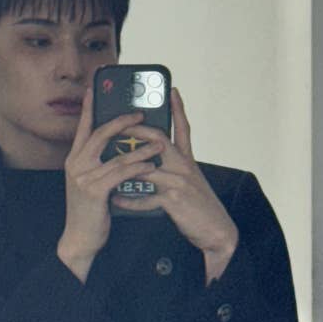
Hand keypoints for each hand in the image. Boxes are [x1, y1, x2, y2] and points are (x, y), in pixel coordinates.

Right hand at [57, 84, 163, 282]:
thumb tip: (118, 148)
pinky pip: (120, 174)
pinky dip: (137, 168)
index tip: (92, 89)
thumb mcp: (91, 183)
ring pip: (116, 156)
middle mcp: (76, 165)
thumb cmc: (90, 211)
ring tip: (159, 141)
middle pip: (99, 135)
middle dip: (121, 122)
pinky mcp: (94, 192)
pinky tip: (150, 165)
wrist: (80, 238)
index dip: (88, 108)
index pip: (82, 128)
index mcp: (74, 160)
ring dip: (140, 147)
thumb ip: (99, 165)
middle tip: (139, 113)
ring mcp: (84, 178)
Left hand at [112, 87, 238, 283]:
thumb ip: (172, 169)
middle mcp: (183, 166)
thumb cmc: (198, 207)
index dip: (178, 109)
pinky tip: (117, 200)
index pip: (183, 129)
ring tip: (106, 166)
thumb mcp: (189, 181)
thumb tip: (148, 162)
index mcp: (187, 160)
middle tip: (118, 125)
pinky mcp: (174, 200)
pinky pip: (146, 197)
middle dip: (136, 131)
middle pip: (158, 140)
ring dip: (125, 168)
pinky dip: (130, 200)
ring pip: (146, 168)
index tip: (172, 91)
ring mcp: (179, 182)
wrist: (217, 231)